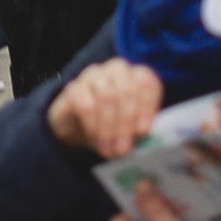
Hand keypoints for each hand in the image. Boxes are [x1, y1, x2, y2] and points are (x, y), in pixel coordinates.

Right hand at [46, 57, 164, 159]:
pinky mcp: (74, 87)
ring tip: (109, 149)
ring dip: (109, 128)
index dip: (147, 107)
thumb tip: (144, 142)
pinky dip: (93, 125)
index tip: (143, 131)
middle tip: (123, 148)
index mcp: (138, 77)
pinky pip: (85, 104)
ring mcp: (94, 76)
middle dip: (126, 123)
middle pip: (126, 90)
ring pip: (107, 96)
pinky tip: (95, 139)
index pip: (147, 83)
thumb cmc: (114, 126)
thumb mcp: (132, 129)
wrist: (81, 127)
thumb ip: (140, 131)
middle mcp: (117, 71)